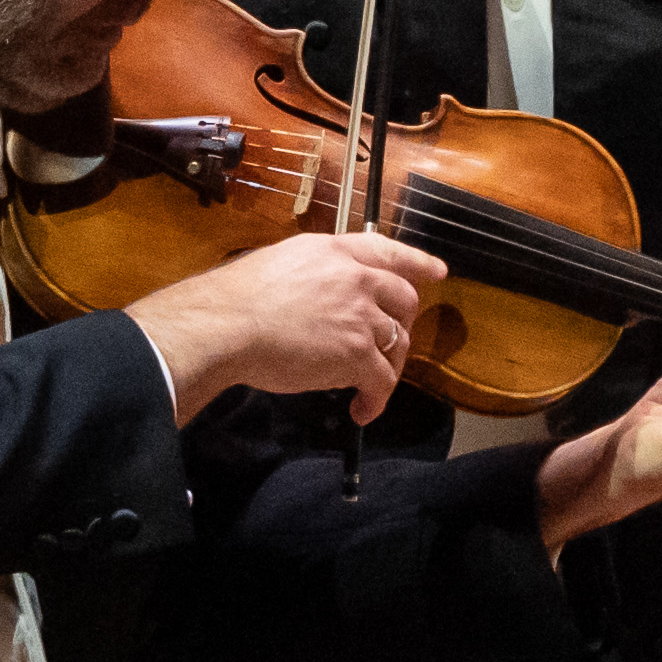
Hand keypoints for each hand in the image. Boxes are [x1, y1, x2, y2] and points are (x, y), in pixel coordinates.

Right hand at [135, 225, 440, 413]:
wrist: (224, 326)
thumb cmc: (233, 300)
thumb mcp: (277, 264)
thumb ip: (310, 274)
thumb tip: (316, 296)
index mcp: (333, 253)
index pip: (386, 251)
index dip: (416, 262)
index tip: (437, 272)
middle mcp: (355, 279)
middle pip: (404, 299)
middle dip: (401, 324)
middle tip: (388, 344)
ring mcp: (361, 317)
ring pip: (397, 343)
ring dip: (385, 367)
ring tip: (366, 387)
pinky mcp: (358, 355)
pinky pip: (382, 381)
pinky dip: (375, 399)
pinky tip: (361, 410)